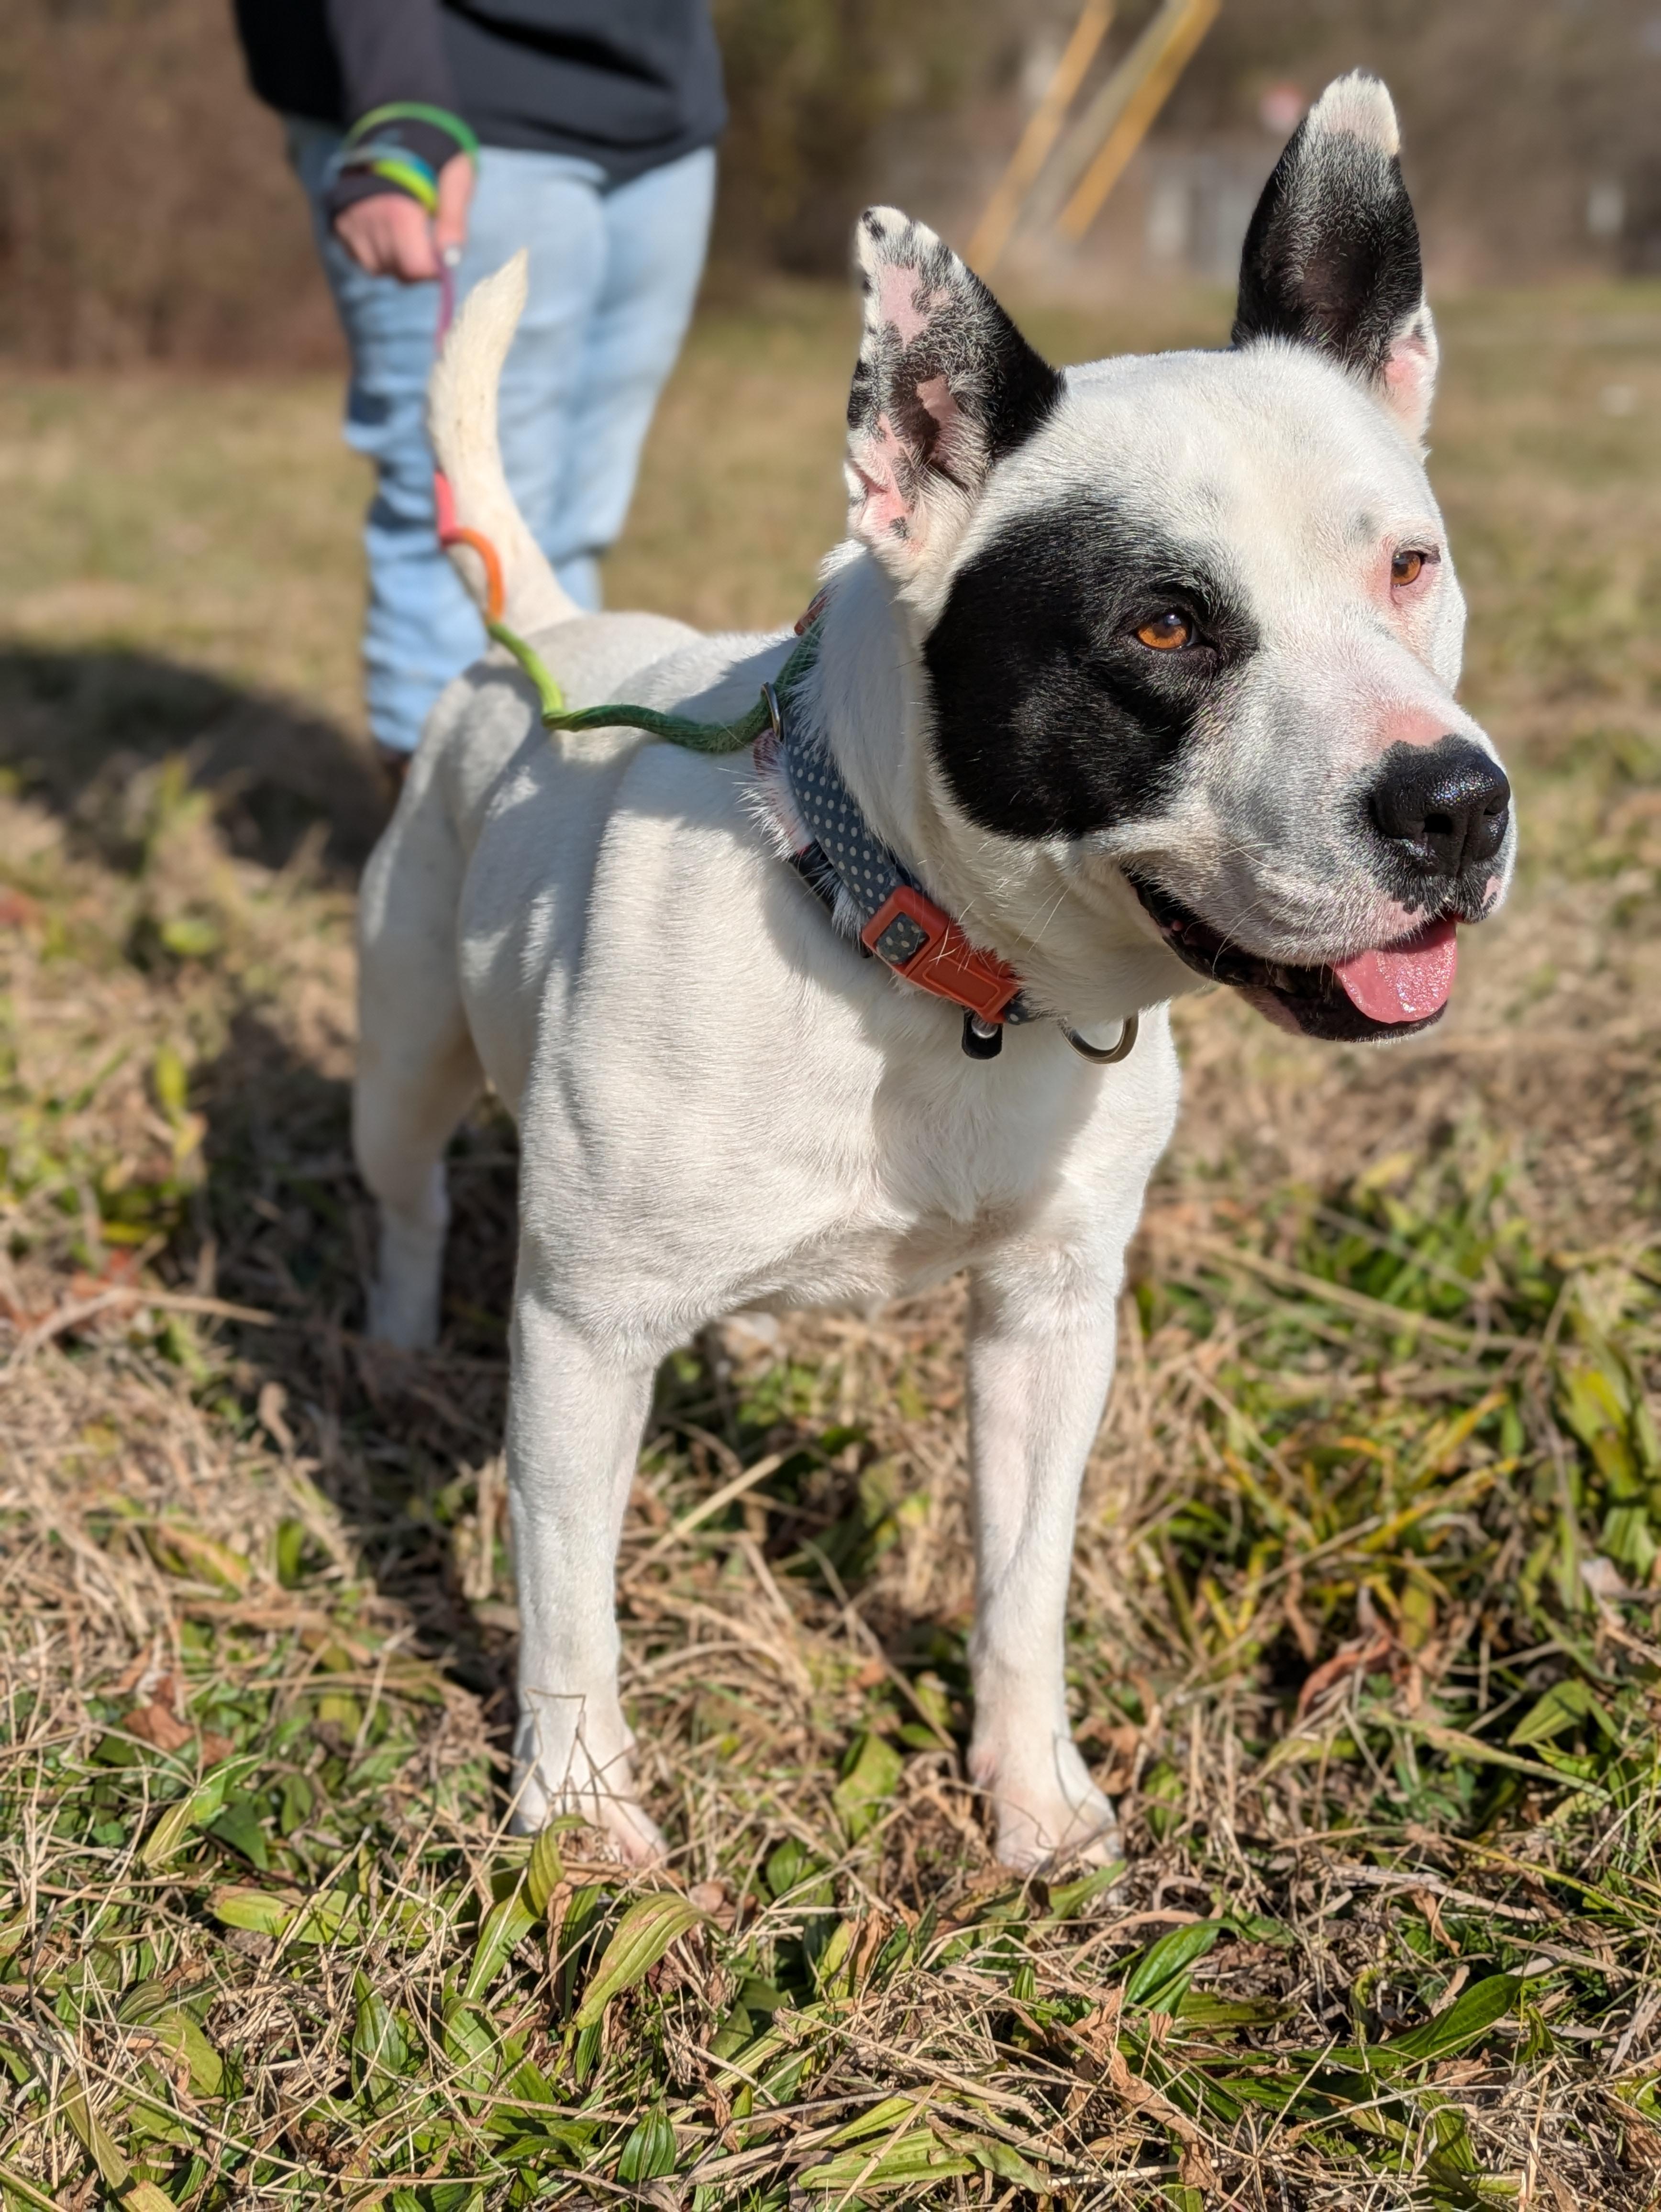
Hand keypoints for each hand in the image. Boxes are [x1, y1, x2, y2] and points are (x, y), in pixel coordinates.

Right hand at [334, 152, 473, 281]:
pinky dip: (379, 252)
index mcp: (397, 210)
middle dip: (418, 263)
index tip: (442, 254)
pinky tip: (388, 228)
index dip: (433, 268)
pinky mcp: (339, 226)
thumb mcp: (456, 177)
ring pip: (380, 268)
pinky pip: (363, 259)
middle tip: (426, 236)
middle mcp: (367, 220)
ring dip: (397, 259)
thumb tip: (451, 259)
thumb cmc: (432, 154)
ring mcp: (349, 223)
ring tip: (407, 228)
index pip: (415, 268)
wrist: (393, 127)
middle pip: (399, 272)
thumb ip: (454, 218)